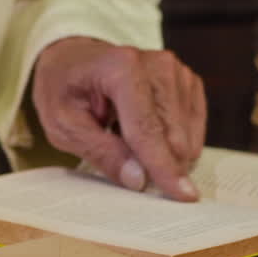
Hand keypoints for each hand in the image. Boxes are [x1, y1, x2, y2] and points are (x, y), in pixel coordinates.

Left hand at [32, 37, 205, 200]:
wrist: (74, 60)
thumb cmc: (64, 90)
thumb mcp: (64, 126)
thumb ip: (101, 152)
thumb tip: (138, 180)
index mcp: (121, 68)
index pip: (147, 128)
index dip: (163, 166)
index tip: (183, 196)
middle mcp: (157, 65)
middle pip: (173, 136)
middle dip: (155, 163)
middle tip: (117, 153)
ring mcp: (177, 72)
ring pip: (186, 137)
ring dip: (159, 150)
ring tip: (123, 131)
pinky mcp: (188, 82)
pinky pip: (193, 130)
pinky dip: (170, 141)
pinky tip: (144, 130)